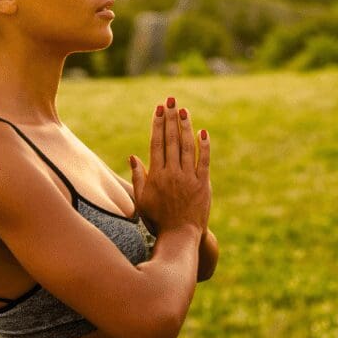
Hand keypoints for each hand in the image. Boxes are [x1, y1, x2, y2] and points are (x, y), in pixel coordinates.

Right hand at [129, 96, 210, 236]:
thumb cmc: (157, 220)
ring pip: (188, 147)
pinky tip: (203, 132)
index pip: (157, 143)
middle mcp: (172, 174)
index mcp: (156, 176)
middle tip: (171, 100)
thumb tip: (133, 156)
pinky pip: (204, 161)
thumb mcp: (141, 200)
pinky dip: (204, 146)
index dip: (158, 124)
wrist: (180, 236)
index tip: (159, 108)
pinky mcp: (203, 185)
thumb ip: (138, 177)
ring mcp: (189, 178)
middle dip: (171, 118)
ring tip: (184, 110)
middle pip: (172, 140)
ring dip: (186, 126)